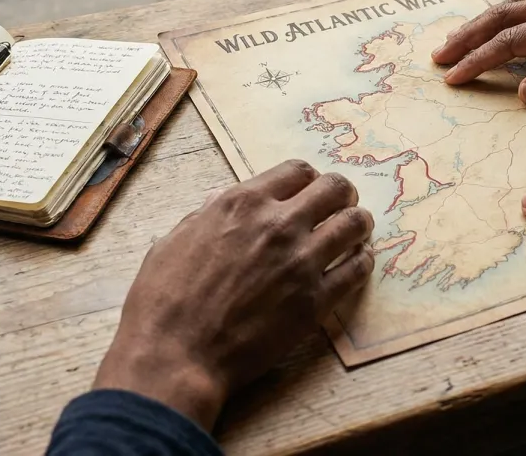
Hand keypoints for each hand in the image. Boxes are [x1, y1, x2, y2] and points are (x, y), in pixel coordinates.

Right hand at [94, 160, 374, 429]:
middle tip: (343, 204)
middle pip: (334, 189)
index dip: (308, 179)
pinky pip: (356, 271)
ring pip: (354, 224)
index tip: (311, 190)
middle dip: (342, 194)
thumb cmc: (164, 301)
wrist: (176, 355)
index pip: (297, 171)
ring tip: (357, 231)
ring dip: (358, 223)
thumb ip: (207, 216)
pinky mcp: (316, 301)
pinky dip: (362, 262)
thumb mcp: (175, 240)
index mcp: (242, 203)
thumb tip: (223, 200)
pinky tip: (358, 263)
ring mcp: (301, 262)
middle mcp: (278, 225)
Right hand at [432, 0, 525, 103]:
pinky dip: (504, 16)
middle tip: (438, 58)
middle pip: (502, 16)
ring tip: (456, 42)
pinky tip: (496, 26)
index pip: (511, 42)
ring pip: (514, 6)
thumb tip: (523, 90)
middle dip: (466, 37)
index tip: (452, 78)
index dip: (478, 61)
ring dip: (481, 24)